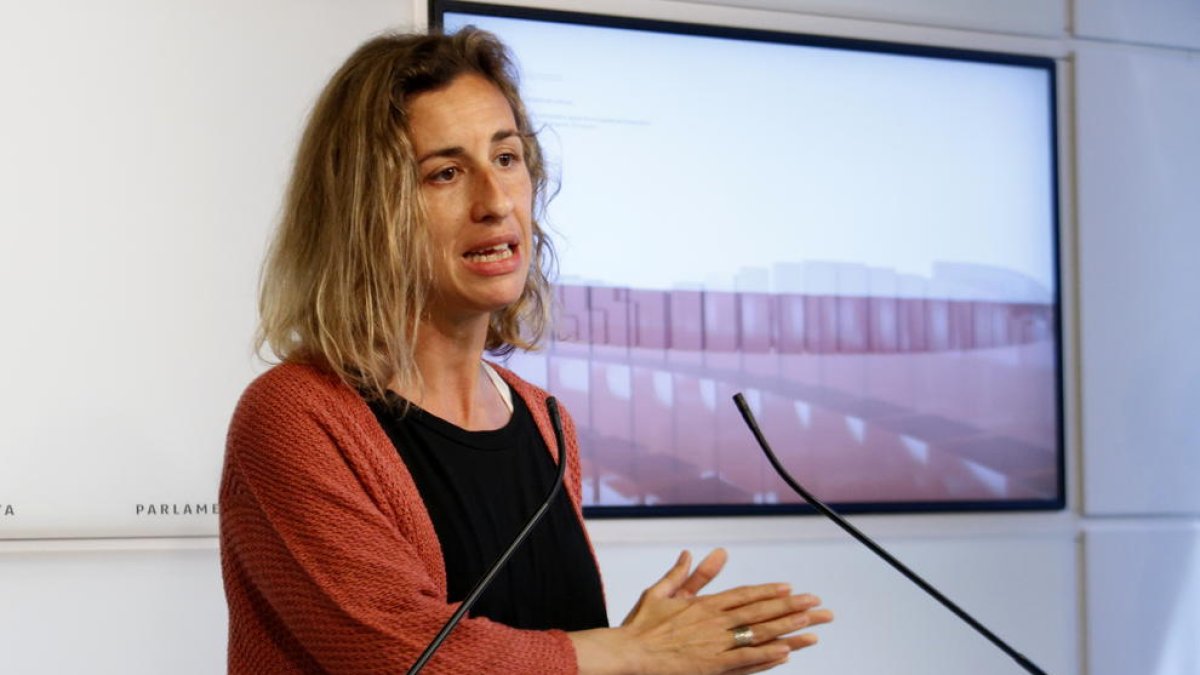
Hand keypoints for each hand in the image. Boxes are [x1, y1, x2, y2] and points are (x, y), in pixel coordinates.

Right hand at [570, 550, 832, 674]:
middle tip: (819, 604)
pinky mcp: (712, 666)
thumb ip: (681, 575)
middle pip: (761, 611)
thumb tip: (692, 553)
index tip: (793, 588)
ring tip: (814, 624)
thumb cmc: (640, 626)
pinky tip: (787, 651)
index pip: (746, 595)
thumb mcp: (659, 593)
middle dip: (793, 607)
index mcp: (705, 604)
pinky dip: (767, 655)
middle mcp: (715, 621)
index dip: (771, 591)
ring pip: (760, 634)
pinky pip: (746, 660)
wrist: (627, 653)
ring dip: (789, 628)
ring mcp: (716, 643)